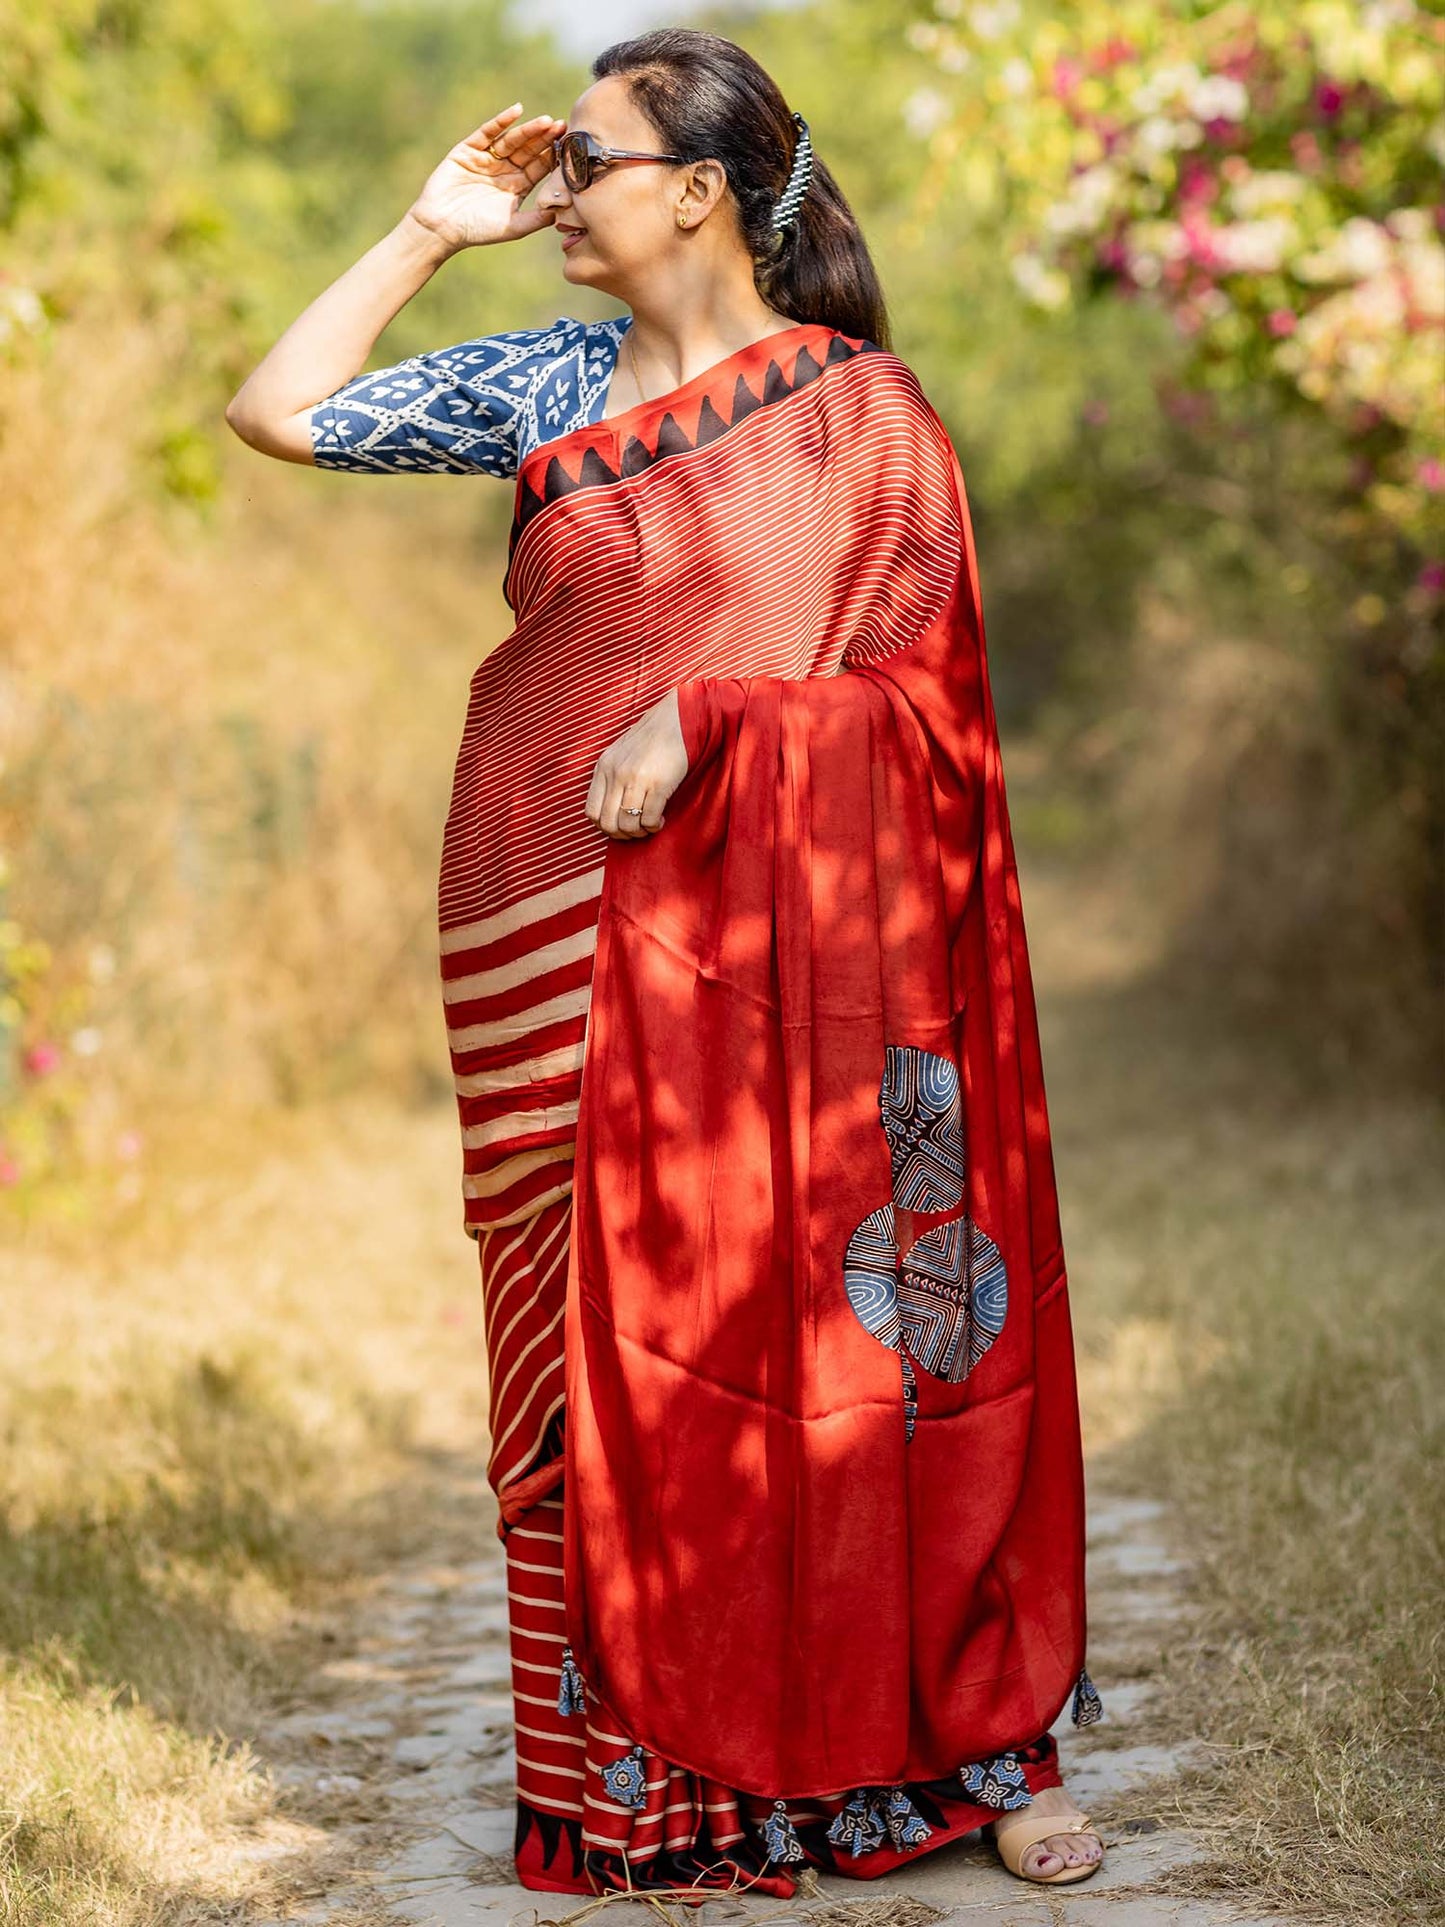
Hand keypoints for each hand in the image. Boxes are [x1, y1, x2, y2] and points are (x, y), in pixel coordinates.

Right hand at [405, 102, 566, 251]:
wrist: (442, 227)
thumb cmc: (478, 231)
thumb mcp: (512, 227)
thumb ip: (536, 220)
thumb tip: (560, 213)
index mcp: (517, 186)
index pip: (539, 167)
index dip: (553, 157)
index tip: (571, 147)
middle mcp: (504, 170)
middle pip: (529, 150)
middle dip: (545, 139)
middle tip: (564, 127)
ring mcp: (487, 158)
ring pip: (512, 140)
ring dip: (529, 130)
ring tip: (546, 121)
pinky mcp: (468, 150)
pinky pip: (487, 132)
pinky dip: (501, 122)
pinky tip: (516, 112)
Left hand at [585, 690, 689, 839]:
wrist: (678, 720)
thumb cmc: (652, 740)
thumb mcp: (621, 754)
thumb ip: (612, 777)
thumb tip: (609, 810)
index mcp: (603, 767)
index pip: (591, 811)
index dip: (604, 826)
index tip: (619, 825)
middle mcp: (616, 774)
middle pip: (608, 823)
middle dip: (622, 835)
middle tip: (636, 832)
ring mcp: (636, 779)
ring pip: (628, 825)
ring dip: (640, 833)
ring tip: (650, 825)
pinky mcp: (658, 784)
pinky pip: (649, 819)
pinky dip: (654, 826)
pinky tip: (661, 820)